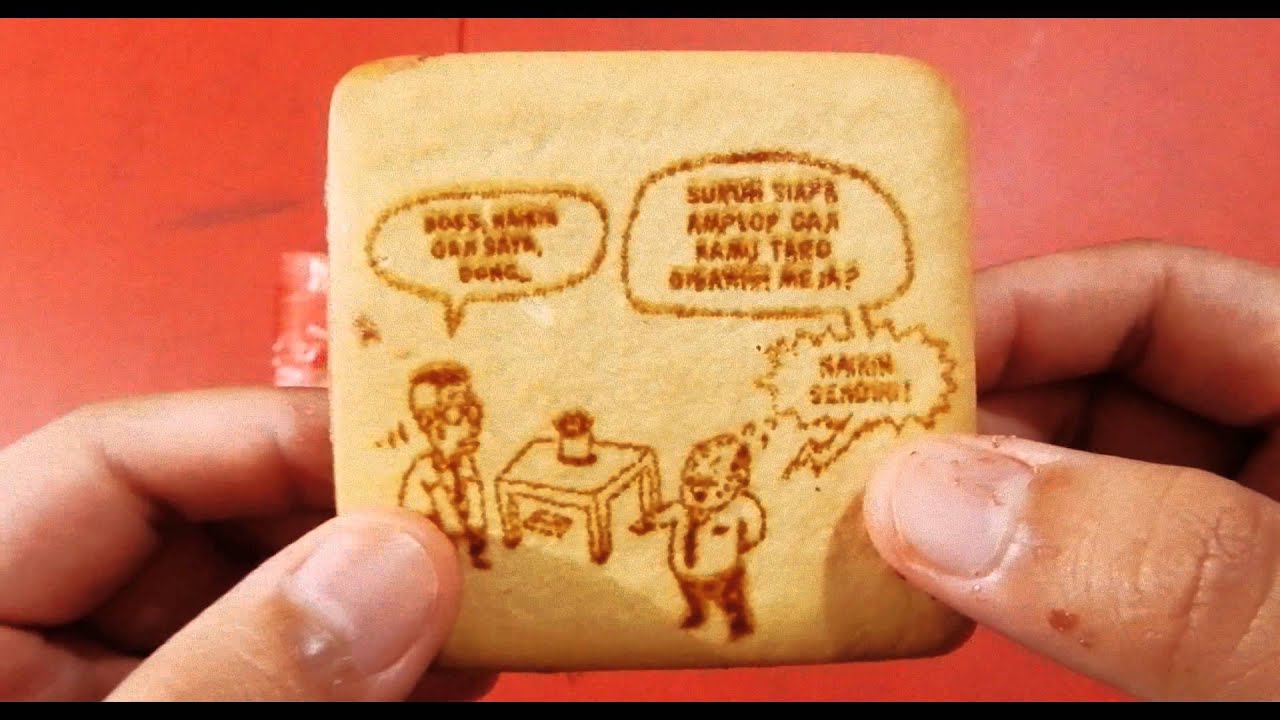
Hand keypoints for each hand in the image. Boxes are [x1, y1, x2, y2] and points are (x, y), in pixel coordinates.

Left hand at [0, 388, 494, 700]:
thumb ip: (238, 673)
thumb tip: (398, 562)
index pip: (108, 461)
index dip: (262, 435)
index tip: (405, 447)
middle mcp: (49, 644)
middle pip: (210, 527)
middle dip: (353, 523)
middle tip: (474, 522)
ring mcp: (137, 692)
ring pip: (271, 609)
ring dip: (390, 600)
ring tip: (491, 589)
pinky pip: (294, 684)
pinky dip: (379, 672)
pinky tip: (457, 665)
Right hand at [862, 240, 1279, 699]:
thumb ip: (1168, 569)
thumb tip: (934, 499)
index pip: (1167, 300)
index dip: (1021, 309)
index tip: (887, 354)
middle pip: (1100, 391)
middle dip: (971, 420)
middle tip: (848, 460)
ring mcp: (1237, 557)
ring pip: (1073, 494)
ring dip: (963, 508)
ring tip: (862, 527)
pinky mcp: (1198, 637)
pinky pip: (1079, 586)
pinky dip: (998, 583)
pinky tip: (929, 589)